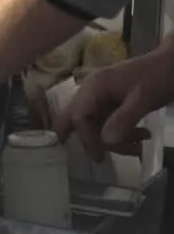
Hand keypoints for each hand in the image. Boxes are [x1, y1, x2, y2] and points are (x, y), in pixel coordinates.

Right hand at [52, 45, 173, 159]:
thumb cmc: (159, 76)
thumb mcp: (144, 98)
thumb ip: (124, 119)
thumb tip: (105, 143)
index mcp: (94, 86)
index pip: (79, 116)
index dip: (87, 138)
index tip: (100, 157)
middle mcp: (92, 91)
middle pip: (75, 117)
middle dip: (83, 138)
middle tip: (91, 157)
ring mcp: (102, 96)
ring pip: (95, 124)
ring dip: (112, 139)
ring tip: (138, 146)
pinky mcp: (113, 102)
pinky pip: (108, 122)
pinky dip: (121, 134)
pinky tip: (141, 136)